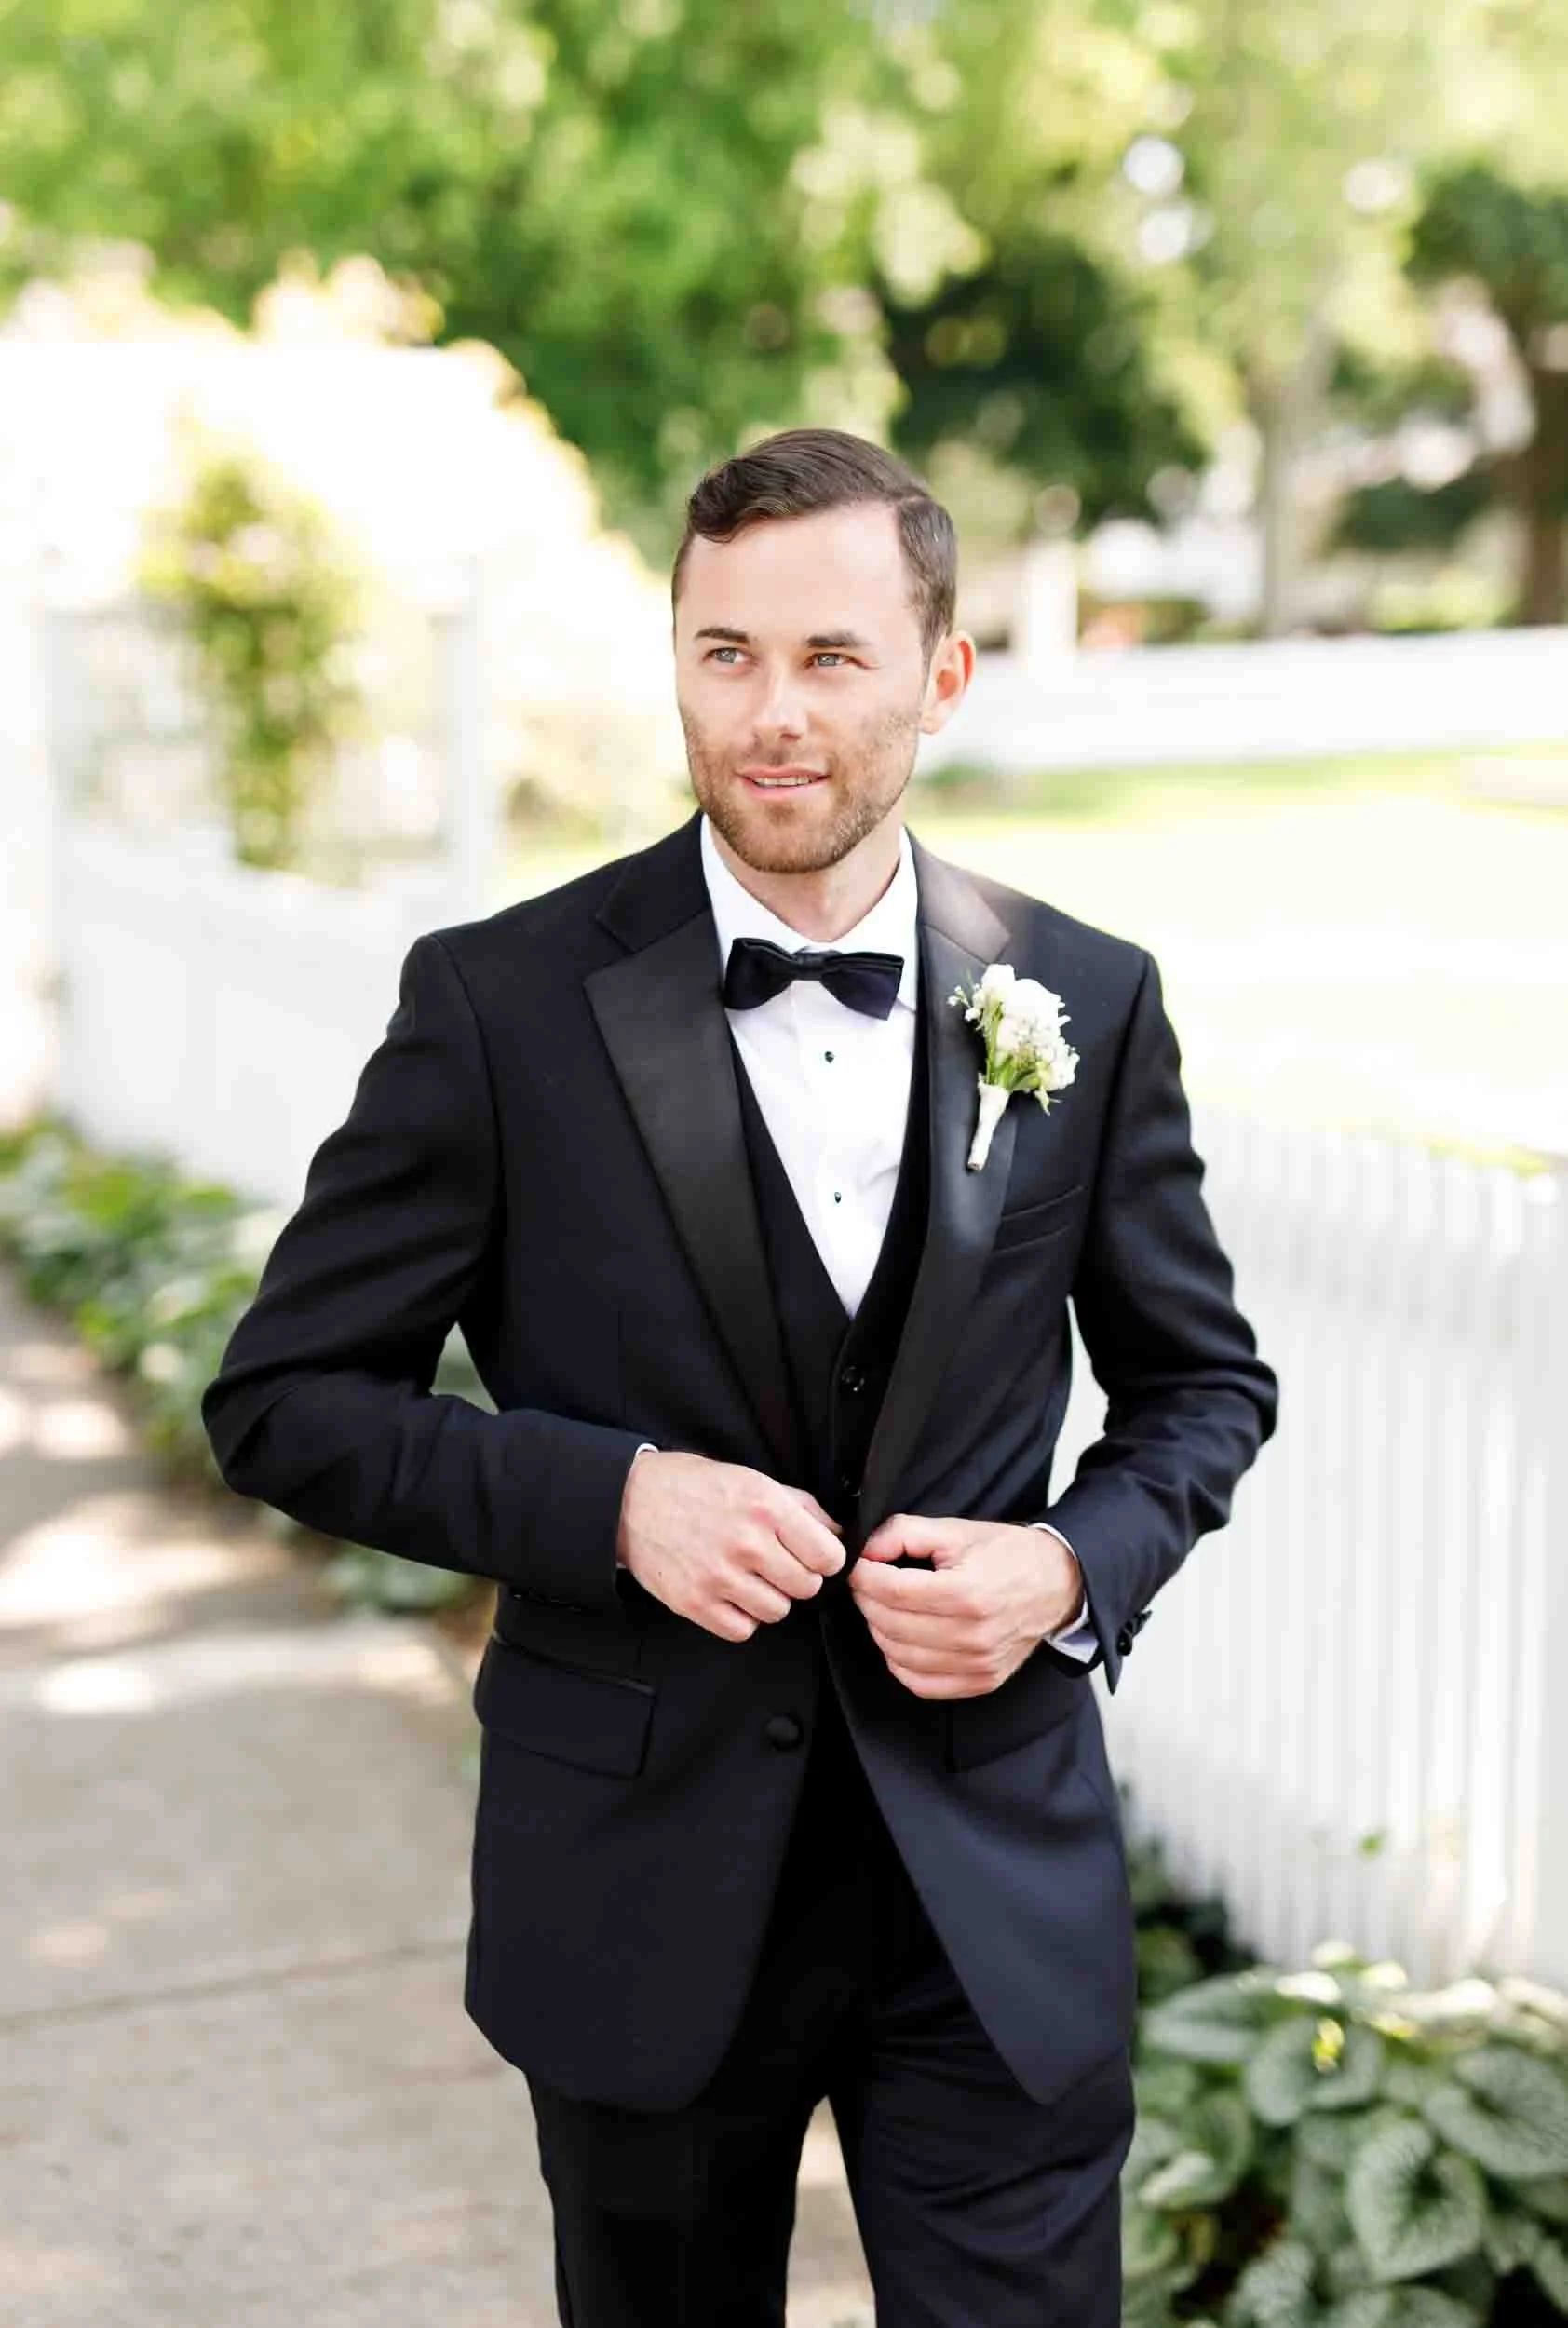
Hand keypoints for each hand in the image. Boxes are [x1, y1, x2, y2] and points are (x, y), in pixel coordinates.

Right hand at [616, 1451, 844, 1641]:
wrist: (630, 1501)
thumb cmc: (695, 1487)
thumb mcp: (752, 1479)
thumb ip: (801, 1507)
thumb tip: (838, 1535)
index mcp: (766, 1506)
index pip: (828, 1556)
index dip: (824, 1558)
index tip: (811, 1555)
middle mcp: (745, 1542)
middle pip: (807, 1587)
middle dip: (797, 1577)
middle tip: (776, 1564)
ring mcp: (719, 1576)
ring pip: (777, 1611)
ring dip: (770, 1598)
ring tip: (750, 1577)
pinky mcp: (694, 1603)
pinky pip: (743, 1630)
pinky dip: (741, 1617)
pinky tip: (730, 1594)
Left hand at [848, 1513, 1082, 1698]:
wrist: (1057, 1583)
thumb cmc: (1006, 1555)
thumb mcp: (956, 1530)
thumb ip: (905, 1533)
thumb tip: (867, 1552)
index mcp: (968, 1593)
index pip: (892, 1592)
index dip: (865, 1576)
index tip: (861, 1566)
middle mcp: (973, 1635)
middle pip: (891, 1624)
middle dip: (868, 1600)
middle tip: (870, 1584)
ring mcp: (978, 1664)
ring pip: (899, 1655)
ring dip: (879, 1629)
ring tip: (886, 1607)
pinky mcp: (981, 1681)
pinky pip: (920, 1683)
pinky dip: (900, 1661)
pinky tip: (902, 1638)